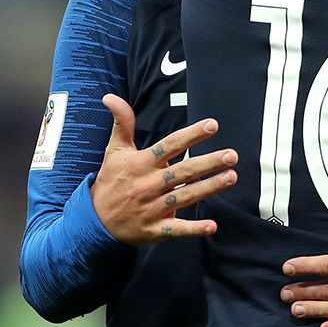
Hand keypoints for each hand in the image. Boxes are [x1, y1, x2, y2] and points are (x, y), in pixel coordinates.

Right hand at [92, 93, 237, 244]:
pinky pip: (176, 229)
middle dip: (208, 163)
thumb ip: (122, 123)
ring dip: (208, 188)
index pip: (169, 145)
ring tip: (231, 177)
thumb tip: (111, 97)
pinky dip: (193, 229)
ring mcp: (152, 208)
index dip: (191, 135)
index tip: (212, 125)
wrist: (95, 220)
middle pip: (182, 171)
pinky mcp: (154, 229)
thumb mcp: (114, 151)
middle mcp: (148, 184)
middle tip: (231, 155)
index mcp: (141, 163)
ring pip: (184, 196)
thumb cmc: (111, 181)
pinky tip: (212, 226)